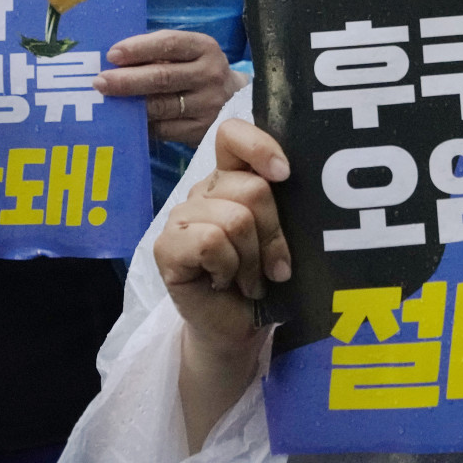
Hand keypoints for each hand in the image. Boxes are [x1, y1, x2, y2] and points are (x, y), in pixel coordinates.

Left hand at [92, 29, 243, 145]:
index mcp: (205, 48)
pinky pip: (163, 130)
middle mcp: (210, 75)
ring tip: (105, 102)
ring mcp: (208, 105)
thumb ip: (157, 53)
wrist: (233, 100)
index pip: (170, 43)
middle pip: (163, 77)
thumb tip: (113, 60)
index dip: (139, 48)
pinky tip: (124, 121)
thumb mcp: (187, 53)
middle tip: (99, 82)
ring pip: (160, 106)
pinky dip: (140, 125)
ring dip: (129, 105)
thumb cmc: (196, 69)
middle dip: (127, 80)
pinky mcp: (201, 130)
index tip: (112, 54)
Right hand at [158, 119, 290, 447]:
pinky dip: (228, 267)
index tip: (285, 175)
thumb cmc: (268, 279)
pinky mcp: (165, 247)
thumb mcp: (286, 234)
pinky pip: (209, 242)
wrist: (240, 328)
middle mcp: (204, 190)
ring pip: (233, 219)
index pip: (232, 134)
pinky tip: (225, 282)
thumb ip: (286, 203)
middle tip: (273, 266)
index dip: (260, 147)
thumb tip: (297, 180)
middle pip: (250, 189)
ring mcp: (181, 216)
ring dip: (252, 259)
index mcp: (232, 178)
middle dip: (273, 234)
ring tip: (250, 278)